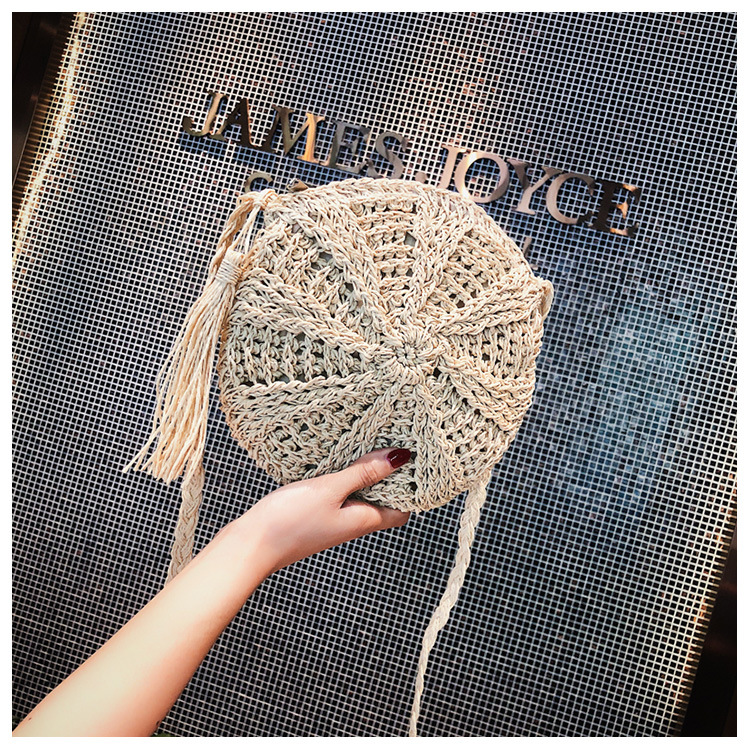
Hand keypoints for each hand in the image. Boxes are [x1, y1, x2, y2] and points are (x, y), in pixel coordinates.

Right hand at [230, 447, 412, 573]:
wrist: (250, 546)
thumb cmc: (289, 521)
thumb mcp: (331, 490)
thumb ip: (364, 473)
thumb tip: (399, 458)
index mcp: (364, 520)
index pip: (403, 510)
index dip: (412, 488)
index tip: (414, 459)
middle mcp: (353, 523)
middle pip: (383, 500)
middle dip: (390, 476)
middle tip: (392, 444)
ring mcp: (335, 520)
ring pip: (361, 496)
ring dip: (366, 474)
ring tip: (368, 445)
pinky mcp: (317, 515)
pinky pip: (340, 495)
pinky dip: (345, 478)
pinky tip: (338, 460)